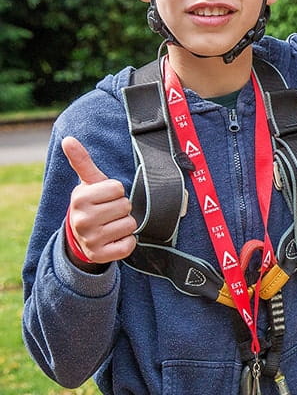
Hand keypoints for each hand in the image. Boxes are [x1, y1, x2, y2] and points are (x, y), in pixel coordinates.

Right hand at [62, 136, 136, 266]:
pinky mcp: (101, 255)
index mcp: (80, 199)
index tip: (105, 197)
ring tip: (111, 225)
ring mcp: (91, 240)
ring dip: (125, 225)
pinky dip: (127, 242)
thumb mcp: (88, 183)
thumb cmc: (92, 203)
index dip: (116, 192)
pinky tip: (114, 239)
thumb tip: (68, 139)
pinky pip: (129, 244)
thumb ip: (82, 161)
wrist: (81, 235)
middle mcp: (82, 220)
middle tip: (109, 212)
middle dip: (122, 208)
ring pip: (130, 224)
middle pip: (126, 206)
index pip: (118, 188)